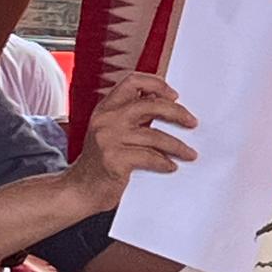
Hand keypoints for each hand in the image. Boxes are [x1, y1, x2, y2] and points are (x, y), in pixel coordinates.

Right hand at [67, 72, 197, 211]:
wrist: (79, 190)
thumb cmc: (100, 163)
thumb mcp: (110, 132)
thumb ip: (131, 118)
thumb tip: (168, 108)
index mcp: (106, 108)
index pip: (132, 81)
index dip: (156, 84)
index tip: (174, 95)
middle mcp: (106, 119)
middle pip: (150, 105)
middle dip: (176, 112)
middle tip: (192, 122)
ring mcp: (108, 139)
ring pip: (154, 136)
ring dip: (177, 145)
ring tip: (189, 153)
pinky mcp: (114, 160)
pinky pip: (149, 157)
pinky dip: (164, 162)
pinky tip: (171, 166)